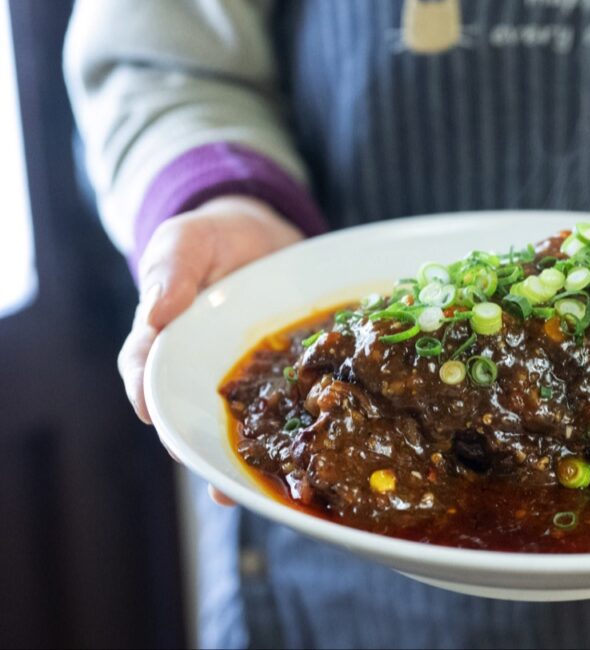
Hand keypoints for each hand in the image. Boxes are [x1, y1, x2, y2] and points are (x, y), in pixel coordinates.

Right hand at [118, 196, 303, 504]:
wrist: (265, 235)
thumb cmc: (214, 238)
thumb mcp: (187, 241)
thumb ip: (172, 271)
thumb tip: (156, 312)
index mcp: (164, 339)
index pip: (144, 371)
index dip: (147, 394)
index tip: (152, 415)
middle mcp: (197, 371)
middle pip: (189, 417)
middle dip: (200, 450)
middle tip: (214, 479)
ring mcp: (239, 380)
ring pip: (235, 426)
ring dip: (245, 460)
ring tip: (256, 489)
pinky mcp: (281, 379)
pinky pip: (284, 409)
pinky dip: (293, 436)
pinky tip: (310, 459)